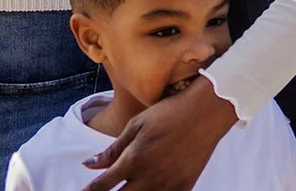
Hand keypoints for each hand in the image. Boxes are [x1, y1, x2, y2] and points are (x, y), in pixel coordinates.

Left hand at [81, 73, 238, 190]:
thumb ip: (113, 149)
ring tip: (126, 188)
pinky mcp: (184, 188)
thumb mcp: (136, 125)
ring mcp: (168, 185)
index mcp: (134, 159)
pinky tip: (146, 189)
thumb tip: (90, 164)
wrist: (206, 112)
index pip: (103, 185)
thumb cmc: (169, 113)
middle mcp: (149, 177)